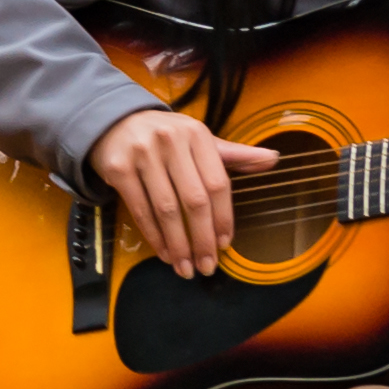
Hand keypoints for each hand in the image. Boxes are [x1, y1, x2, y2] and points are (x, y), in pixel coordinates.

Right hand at [89, 107, 278, 278]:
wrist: (114, 120)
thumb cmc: (165, 135)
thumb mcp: (199, 139)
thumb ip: (234, 154)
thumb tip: (274, 159)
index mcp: (197, 135)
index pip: (218, 183)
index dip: (223, 218)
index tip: (224, 245)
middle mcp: (170, 142)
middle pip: (194, 200)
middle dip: (202, 239)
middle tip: (207, 266)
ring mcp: (142, 155)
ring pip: (166, 209)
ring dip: (178, 244)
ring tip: (186, 268)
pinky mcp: (118, 169)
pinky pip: (140, 210)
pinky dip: (154, 236)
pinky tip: (164, 253)